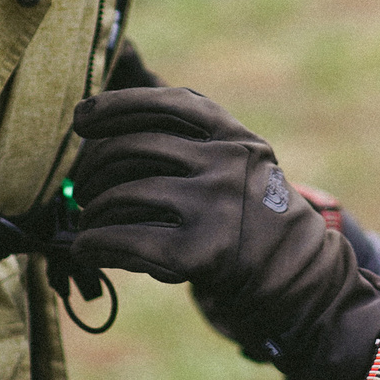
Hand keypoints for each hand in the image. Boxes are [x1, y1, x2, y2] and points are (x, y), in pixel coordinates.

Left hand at [70, 88, 379, 379]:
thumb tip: (101, 136)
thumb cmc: (250, 215)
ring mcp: (215, 207)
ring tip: (88, 219)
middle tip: (83, 186)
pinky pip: (124, 240)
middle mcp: (226, 163)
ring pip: (122, 194)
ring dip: (91, 208)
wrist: (297, 278)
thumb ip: (189, 141)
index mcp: (232, 134)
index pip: (163, 102)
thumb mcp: (238, 163)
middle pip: (131, 147)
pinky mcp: (200, 254)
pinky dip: (93, 243)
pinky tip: (86, 248)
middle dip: (93, 167)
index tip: (82, 117)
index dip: (114, 105)